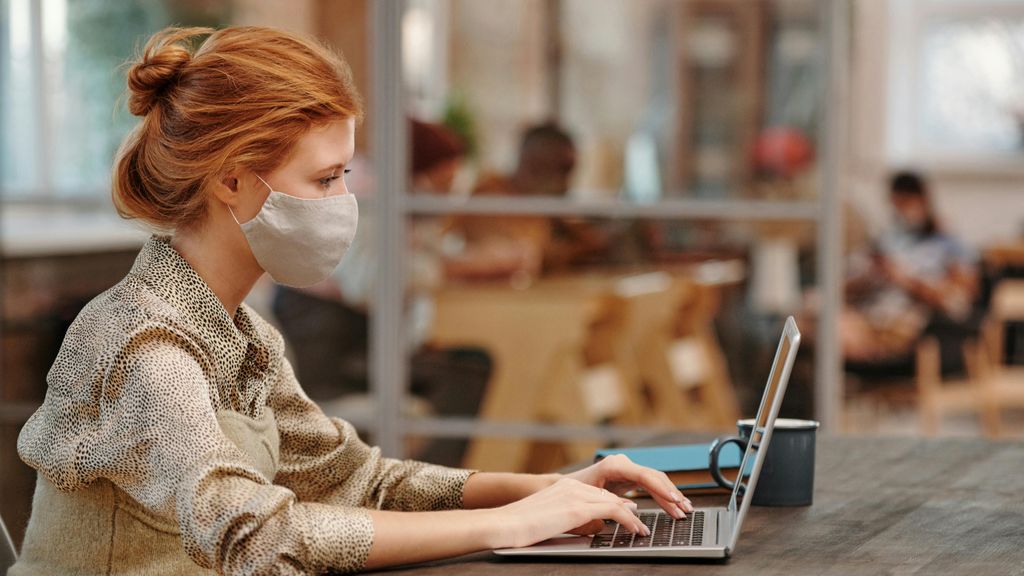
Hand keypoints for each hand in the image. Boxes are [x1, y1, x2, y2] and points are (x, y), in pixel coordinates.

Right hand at [492, 477, 646, 548]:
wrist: (504, 524)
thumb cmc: (520, 527)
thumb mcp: (550, 518)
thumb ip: (572, 518)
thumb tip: (595, 526)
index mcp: (565, 486)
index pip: (599, 494)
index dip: (617, 505)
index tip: (629, 515)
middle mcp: (572, 486)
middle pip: (610, 496)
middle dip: (629, 510)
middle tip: (641, 524)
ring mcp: (576, 495)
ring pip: (615, 502)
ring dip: (633, 518)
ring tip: (642, 530)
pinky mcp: (578, 508)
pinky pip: (613, 511)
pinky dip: (628, 520)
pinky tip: (635, 529)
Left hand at [566, 453, 692, 520]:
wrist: (568, 485)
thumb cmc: (576, 490)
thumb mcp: (592, 497)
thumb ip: (612, 502)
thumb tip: (632, 510)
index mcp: (615, 465)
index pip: (644, 475)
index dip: (661, 488)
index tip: (674, 499)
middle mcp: (624, 464)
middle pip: (655, 477)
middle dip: (671, 494)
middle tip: (684, 509)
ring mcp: (629, 470)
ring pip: (656, 481)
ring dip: (671, 496)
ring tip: (684, 510)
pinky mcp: (630, 477)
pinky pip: (651, 486)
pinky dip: (663, 496)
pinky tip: (674, 505)